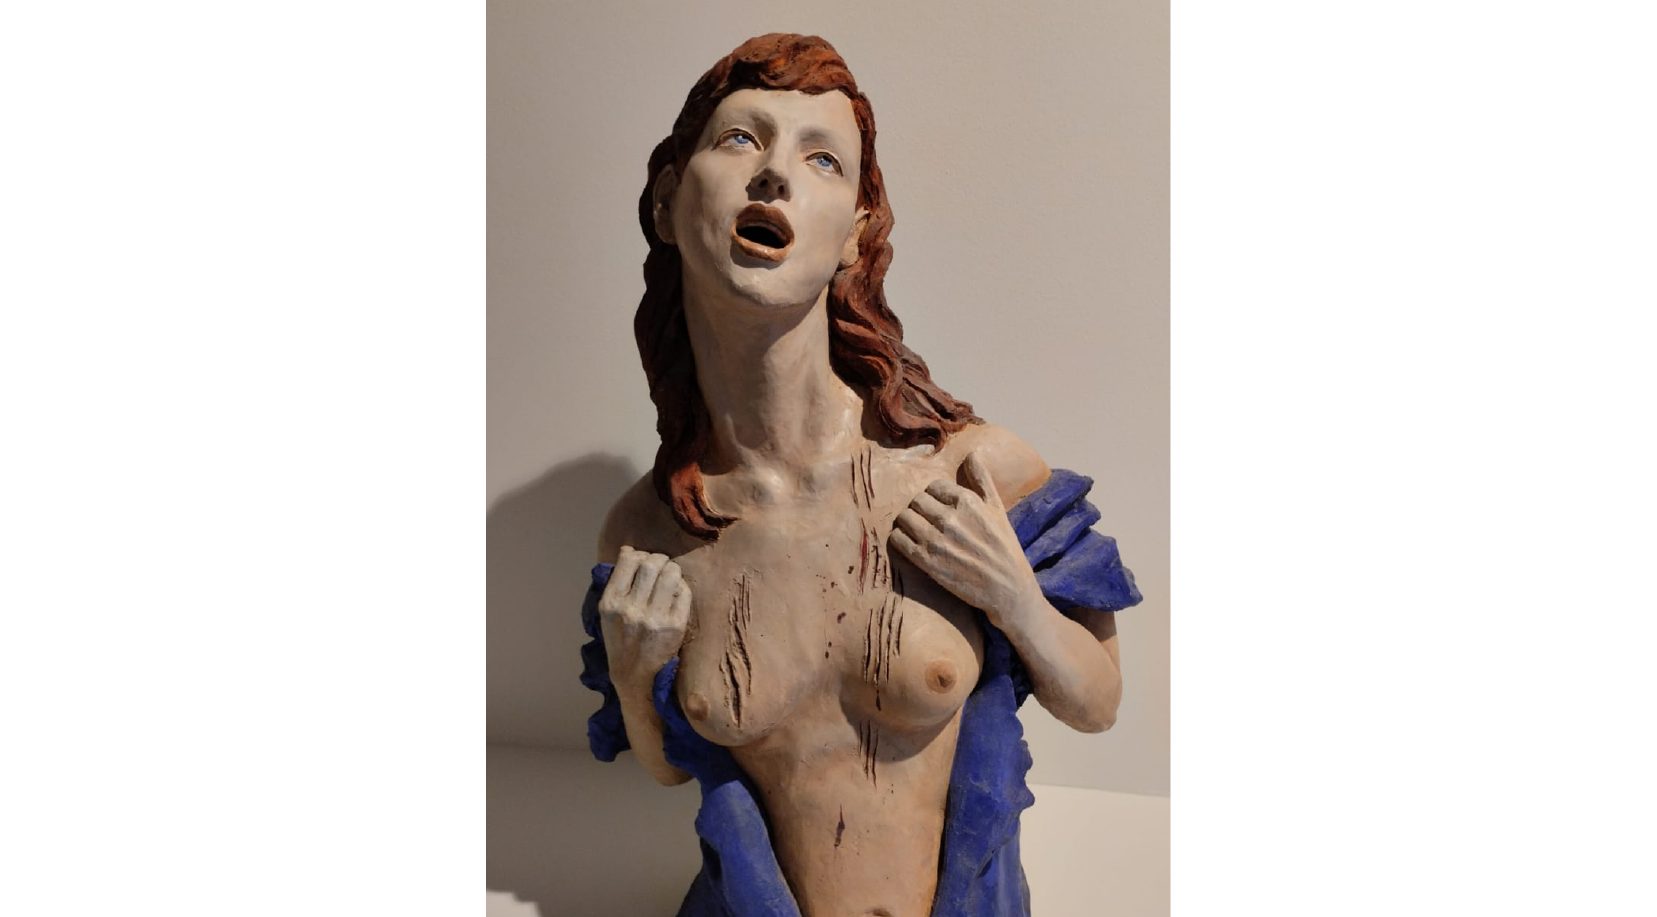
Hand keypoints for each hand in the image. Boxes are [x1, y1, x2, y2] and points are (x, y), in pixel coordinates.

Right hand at [598, 546, 692, 689]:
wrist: (634, 675)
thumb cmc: (620, 639)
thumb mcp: (608, 612)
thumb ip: (617, 581)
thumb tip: (629, 549)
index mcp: (611, 603)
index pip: (629, 561)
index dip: (640, 554)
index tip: (643, 560)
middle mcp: (631, 609)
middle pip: (651, 564)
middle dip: (659, 559)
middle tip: (661, 565)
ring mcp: (654, 618)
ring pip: (670, 575)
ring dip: (672, 570)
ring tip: (670, 576)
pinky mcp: (675, 626)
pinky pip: (683, 593)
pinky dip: (681, 587)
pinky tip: (677, 592)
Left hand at [889, 450, 1041, 626]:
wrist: (1007, 588)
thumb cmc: (1004, 546)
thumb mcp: (997, 508)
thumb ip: (982, 479)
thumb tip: (972, 453)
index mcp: (967, 501)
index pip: (933, 486)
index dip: (935, 497)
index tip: (940, 508)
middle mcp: (950, 518)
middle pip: (916, 501)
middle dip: (920, 509)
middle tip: (928, 520)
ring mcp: (936, 541)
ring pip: (904, 518)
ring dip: (908, 523)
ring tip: (918, 531)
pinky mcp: (927, 562)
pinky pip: (898, 540)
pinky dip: (900, 539)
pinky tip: (910, 543)